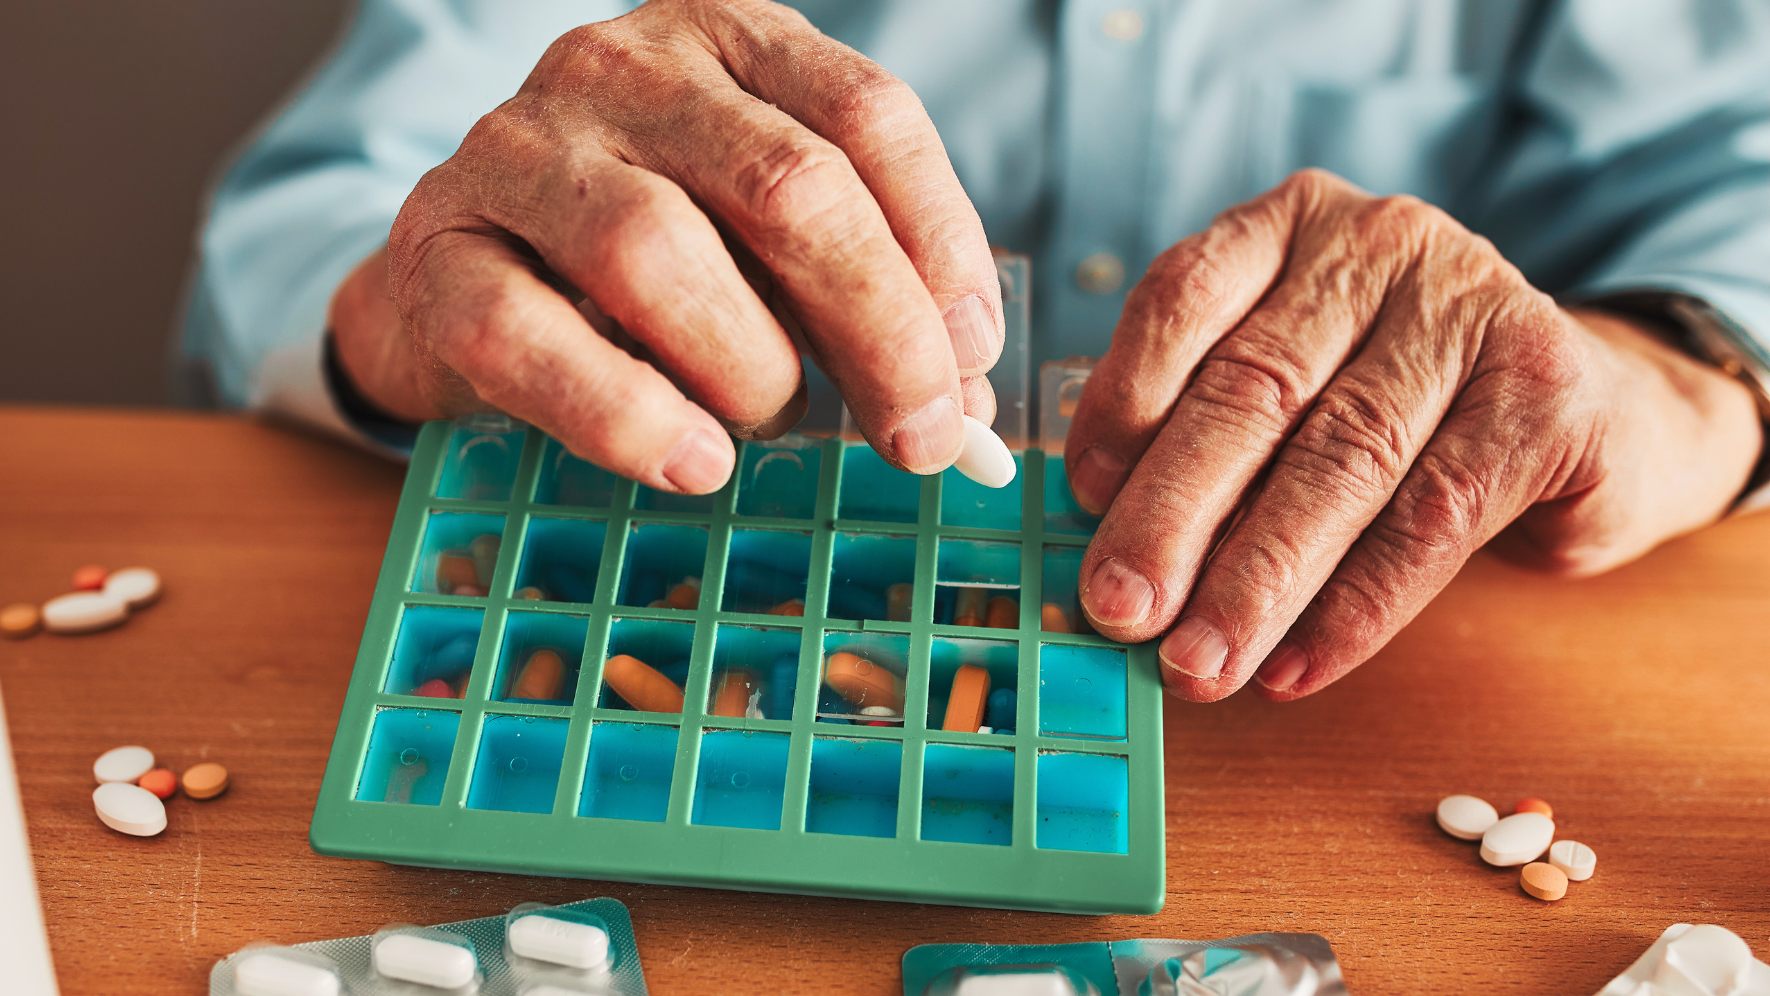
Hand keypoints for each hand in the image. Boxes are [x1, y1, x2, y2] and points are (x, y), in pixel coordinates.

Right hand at [331, 0, 1002, 492]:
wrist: (463, 269)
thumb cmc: (651, 262)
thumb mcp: (768, 245)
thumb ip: (863, 296)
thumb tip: (962, 402)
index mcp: (730, 40)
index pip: (869, 116)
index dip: (941, 245)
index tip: (972, 355)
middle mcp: (624, 67)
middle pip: (787, 186)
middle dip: (880, 329)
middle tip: (920, 434)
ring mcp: (518, 148)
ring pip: (657, 251)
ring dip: (750, 370)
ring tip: (770, 422)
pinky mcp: (437, 246)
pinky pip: (527, 334)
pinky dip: (627, 416)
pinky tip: (695, 462)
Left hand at [1065, 169, 1762, 701]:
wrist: (1595, 415)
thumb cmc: (1403, 410)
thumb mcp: (1295, 389)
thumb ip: (1204, 435)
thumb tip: (1109, 552)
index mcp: (1289, 225)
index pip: (1183, 296)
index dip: (1123, 401)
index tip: (1082, 500)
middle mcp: (1379, 242)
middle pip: (1254, 389)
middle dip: (1173, 515)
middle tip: (1118, 612)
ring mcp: (1473, 305)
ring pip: (1340, 459)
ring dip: (1256, 579)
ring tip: (1198, 664)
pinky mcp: (1549, 391)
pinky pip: (1431, 517)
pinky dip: (1354, 606)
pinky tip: (1294, 666)